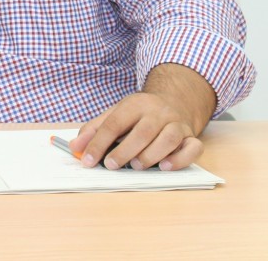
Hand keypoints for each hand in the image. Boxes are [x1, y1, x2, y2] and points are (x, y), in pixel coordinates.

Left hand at [68, 63, 215, 170]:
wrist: (174, 101)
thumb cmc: (139, 114)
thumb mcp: (115, 114)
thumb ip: (94, 130)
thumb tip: (74, 148)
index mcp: (135, 104)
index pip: (114, 123)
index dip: (98, 143)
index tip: (87, 161)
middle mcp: (158, 112)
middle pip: (143, 131)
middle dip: (125, 150)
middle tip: (111, 165)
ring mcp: (177, 124)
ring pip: (168, 139)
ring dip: (151, 155)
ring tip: (137, 166)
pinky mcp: (192, 137)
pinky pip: (193, 148)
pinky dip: (180, 159)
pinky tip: (166, 167)